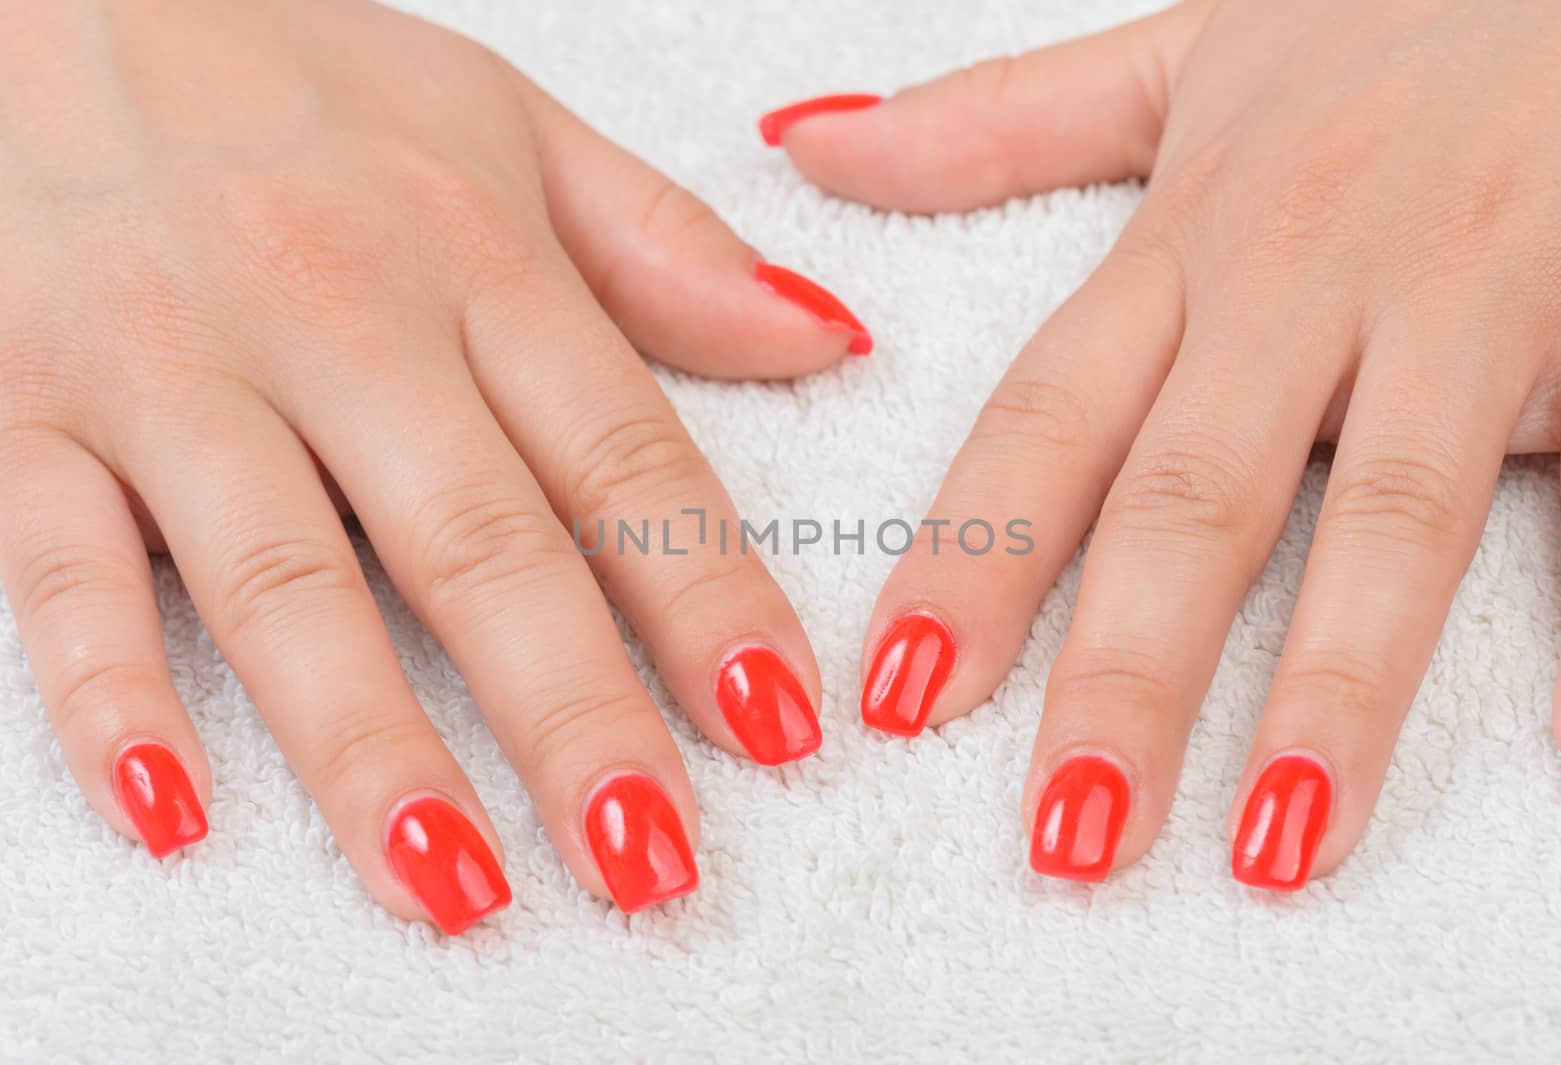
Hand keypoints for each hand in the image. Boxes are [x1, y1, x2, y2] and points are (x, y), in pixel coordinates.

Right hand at [0, 0, 868, 932]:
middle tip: (649, 860)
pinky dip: (105, 691)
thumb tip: (821, 336)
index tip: (780, 725)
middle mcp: (336, 320)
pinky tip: (172, 811)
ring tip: (457, 885)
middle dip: (572, 715)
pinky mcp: (22, 408)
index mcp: (472, 257)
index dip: (710, 597)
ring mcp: (171, 368)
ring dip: (371, 744)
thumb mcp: (500, 123)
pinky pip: (60, 565)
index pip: (624, 454)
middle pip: (478, 544)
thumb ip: (662, 243)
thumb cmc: (285, 72)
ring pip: (284, 580)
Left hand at [764, 0, 1560, 887]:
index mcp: (1197, 235)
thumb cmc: (1393, 11)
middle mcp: (1316, 274)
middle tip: (1068, 837)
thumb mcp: (1184, 53)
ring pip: (1392, 511)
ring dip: (1335, 687)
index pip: (1047, 419)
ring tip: (1277, 844)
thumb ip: (995, 119)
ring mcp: (1480, 291)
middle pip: (1196, 499)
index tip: (898, 698)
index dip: (969, 562)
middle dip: (1126, 676)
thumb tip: (813, 146)